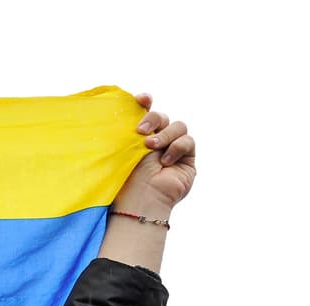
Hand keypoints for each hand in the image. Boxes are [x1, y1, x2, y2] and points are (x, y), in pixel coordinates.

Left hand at [112, 94, 195, 217]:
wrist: (140, 201)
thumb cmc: (125, 181)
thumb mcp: (121, 152)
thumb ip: (125, 130)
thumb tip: (127, 105)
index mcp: (139, 138)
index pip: (145, 113)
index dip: (145, 102)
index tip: (141, 99)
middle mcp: (157, 141)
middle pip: (162, 116)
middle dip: (153, 119)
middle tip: (140, 133)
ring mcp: (174, 149)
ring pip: (178, 126)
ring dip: (165, 135)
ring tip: (151, 148)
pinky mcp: (188, 159)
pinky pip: (188, 141)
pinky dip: (176, 148)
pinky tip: (165, 162)